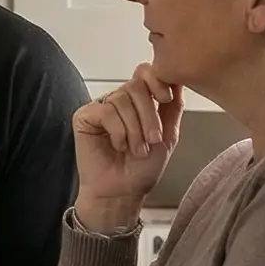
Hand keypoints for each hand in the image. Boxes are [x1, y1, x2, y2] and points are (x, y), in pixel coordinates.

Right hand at [71, 65, 181, 230]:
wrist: (123, 192)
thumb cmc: (141, 170)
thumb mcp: (167, 136)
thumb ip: (173, 108)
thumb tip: (179, 81)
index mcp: (138, 102)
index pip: (145, 72)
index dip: (157, 80)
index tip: (166, 99)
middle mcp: (119, 100)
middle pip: (136, 86)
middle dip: (149, 115)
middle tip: (152, 140)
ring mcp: (101, 107)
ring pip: (122, 100)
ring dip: (134, 129)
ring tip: (136, 149)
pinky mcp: (85, 117)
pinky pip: (106, 112)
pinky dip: (118, 131)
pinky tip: (118, 146)